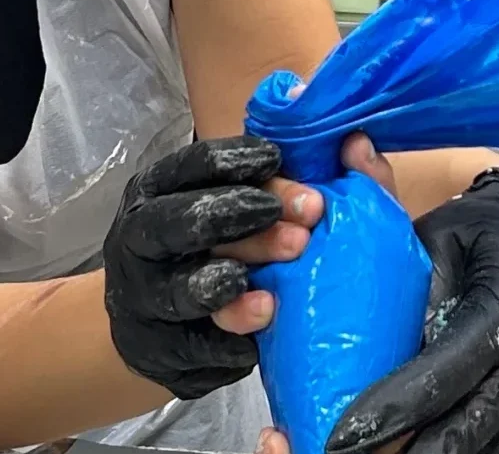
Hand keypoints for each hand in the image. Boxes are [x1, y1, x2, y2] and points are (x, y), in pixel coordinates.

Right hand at [103, 135, 320, 400]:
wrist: (165, 325)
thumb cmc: (221, 248)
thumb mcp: (245, 205)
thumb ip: (300, 179)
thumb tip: (359, 148)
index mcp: (158, 191)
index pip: (191, 166)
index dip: (236, 162)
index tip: (281, 162)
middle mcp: (139, 239)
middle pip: (181, 224)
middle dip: (236, 220)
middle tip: (299, 234)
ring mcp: (142, 297)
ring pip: (178, 291)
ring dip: (227, 291)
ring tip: (271, 299)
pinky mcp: (157, 349)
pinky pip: (193, 347)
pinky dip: (230, 342)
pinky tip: (262, 337)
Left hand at [324, 156, 498, 453]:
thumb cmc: (490, 233)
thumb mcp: (440, 241)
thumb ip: (411, 293)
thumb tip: (362, 348)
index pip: (445, 374)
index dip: (392, 411)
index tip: (343, 437)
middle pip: (467, 432)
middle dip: (408, 452)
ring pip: (494, 452)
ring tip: (387, 453)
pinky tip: (428, 450)